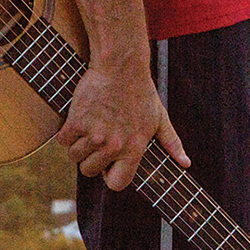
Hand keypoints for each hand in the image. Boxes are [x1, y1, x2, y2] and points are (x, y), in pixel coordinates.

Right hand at [57, 58, 189, 190]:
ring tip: (89, 126)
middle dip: (90, 159)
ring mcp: (94, 135)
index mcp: (134, 148)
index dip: (110, 176)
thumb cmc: (141, 91)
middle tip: (97, 139)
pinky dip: (67, 132)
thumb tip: (186, 163)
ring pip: (74, 156)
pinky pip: (63, 140)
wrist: (121, 66)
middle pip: (89, 171)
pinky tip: (79, 118)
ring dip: (78, 144)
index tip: (108, 165)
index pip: (118, 184)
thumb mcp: (159, 118)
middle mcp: (114, 146)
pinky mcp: (77, 122)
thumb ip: (172, 143)